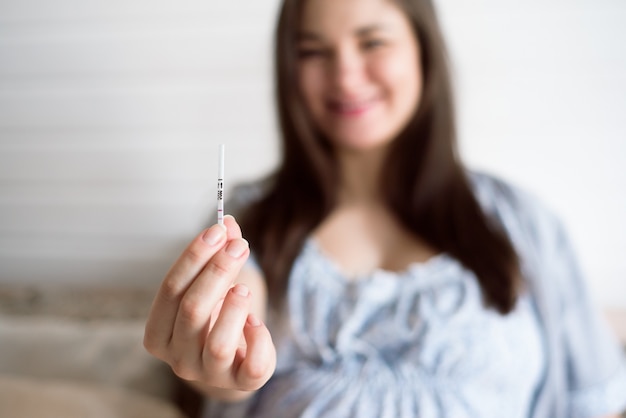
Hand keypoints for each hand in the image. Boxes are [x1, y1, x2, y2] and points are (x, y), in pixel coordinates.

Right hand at [144, 215, 275, 394]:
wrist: (232, 361)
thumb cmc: (215, 319)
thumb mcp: (213, 286)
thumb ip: (218, 255)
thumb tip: (228, 222)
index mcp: (159, 333)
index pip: (170, 289)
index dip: (194, 256)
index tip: (217, 230)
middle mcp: (178, 358)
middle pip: (192, 310)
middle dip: (218, 271)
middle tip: (239, 245)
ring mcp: (209, 374)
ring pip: (218, 343)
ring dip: (234, 308)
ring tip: (243, 289)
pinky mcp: (240, 383)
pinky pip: (251, 365)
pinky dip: (258, 338)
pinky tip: (256, 322)